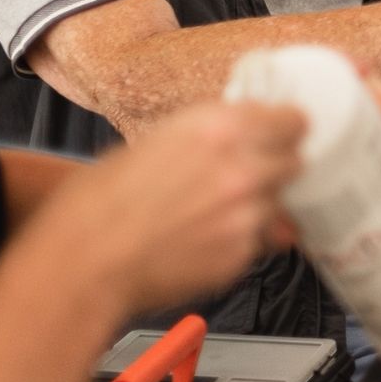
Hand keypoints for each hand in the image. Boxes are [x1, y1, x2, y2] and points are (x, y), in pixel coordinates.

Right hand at [29, 101, 306, 318]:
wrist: (84, 262)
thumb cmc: (98, 203)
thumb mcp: (154, 141)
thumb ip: (208, 136)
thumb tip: (237, 134)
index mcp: (221, 128)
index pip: (293, 119)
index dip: (286, 128)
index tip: (284, 133)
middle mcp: (243, 167)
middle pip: (296, 160)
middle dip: (277, 166)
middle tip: (249, 175)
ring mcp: (247, 214)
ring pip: (281, 203)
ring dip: (260, 205)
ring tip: (217, 213)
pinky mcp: (242, 255)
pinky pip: (260, 241)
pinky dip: (243, 240)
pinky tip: (205, 239)